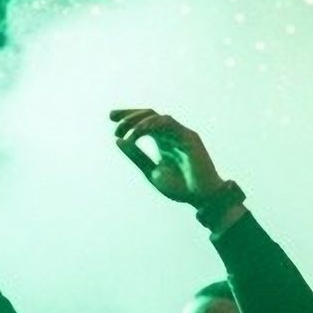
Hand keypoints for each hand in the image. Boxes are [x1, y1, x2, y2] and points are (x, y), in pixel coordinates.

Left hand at [110, 107, 227, 207]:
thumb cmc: (180, 188)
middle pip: (149, 114)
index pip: (144, 122)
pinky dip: (151, 125)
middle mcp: (171, 135)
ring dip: (138, 121)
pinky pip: (168, 123)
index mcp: (162, 141)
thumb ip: (136, 156)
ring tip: (125, 131)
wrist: (201, 198)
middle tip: (114, 122)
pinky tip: (138, 132)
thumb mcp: (151, 171)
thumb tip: (118, 140)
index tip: (111, 118)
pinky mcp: (189, 136)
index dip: (128, 117)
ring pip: (156, 117)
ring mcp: (181, 134)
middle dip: (130, 115)